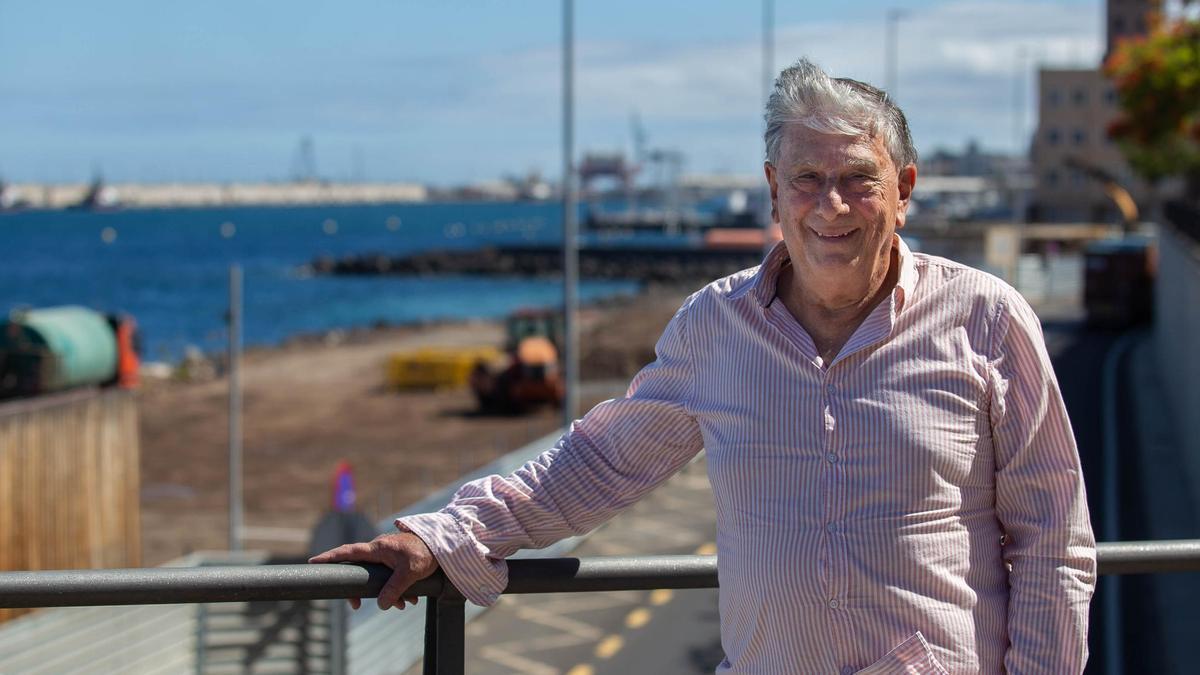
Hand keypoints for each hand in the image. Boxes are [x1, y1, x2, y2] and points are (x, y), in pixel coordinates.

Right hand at [308, 532, 438, 609]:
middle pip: (361, 572)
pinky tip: (411, 599)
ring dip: (389, 594)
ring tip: (403, 605)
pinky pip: (392, 578)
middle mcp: (380, 550)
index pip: (349, 552)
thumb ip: (394, 589)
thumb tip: (383, 605)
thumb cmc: (426, 552)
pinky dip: (399, 590)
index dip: (330, 557)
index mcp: (378, 548)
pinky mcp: (398, 561)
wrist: (445, 544)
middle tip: (357, 605)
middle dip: (362, 591)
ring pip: (379, 578)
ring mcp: (388, 555)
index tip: (313, 561)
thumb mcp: (409, 573)